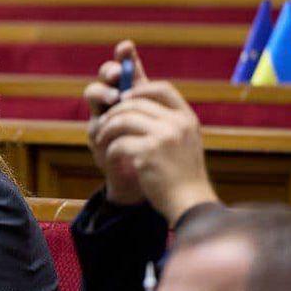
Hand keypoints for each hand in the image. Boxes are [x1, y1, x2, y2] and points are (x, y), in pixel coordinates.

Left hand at [86, 41, 218, 223]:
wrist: (189, 203)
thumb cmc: (183, 175)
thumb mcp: (185, 142)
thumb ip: (170, 123)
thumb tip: (139, 101)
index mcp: (187, 118)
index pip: (163, 88)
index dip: (140, 89)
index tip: (124, 98)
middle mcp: (177, 124)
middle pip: (136, 102)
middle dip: (115, 111)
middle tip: (103, 123)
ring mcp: (164, 137)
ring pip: (123, 119)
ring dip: (107, 129)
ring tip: (100, 140)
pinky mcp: (148, 154)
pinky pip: (118, 143)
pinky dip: (109, 151)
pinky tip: (109, 158)